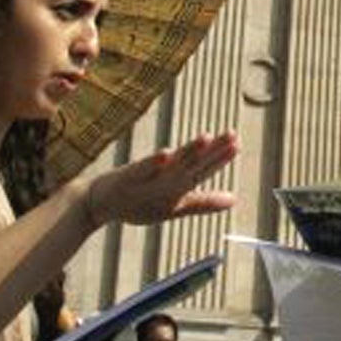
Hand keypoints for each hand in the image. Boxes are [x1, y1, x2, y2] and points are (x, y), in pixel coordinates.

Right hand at [84, 131, 239, 226]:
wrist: (102, 203)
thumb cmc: (140, 202)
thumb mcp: (176, 207)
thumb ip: (203, 203)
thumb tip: (234, 200)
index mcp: (179, 181)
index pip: (204, 168)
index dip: (221, 158)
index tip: (237, 144)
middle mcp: (167, 174)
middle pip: (193, 160)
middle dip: (212, 149)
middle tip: (231, 134)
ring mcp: (149, 174)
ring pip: (172, 162)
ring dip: (188, 150)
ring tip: (205, 139)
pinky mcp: (130, 177)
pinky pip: (143, 170)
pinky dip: (154, 163)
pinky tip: (164, 155)